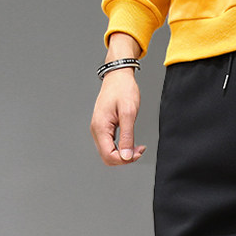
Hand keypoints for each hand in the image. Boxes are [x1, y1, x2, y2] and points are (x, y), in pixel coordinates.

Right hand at [90, 33, 146, 165]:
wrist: (118, 76)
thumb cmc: (123, 90)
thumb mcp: (129, 113)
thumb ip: (127, 137)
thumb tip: (126, 156)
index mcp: (100, 127)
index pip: (108, 155)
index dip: (124, 159)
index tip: (138, 152)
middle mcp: (96, 130)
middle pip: (107, 157)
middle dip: (124, 158)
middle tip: (139, 150)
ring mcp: (99, 129)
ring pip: (109, 153)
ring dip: (123, 154)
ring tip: (137, 146)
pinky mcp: (103, 127)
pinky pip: (110, 145)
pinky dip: (121, 148)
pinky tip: (131, 142)